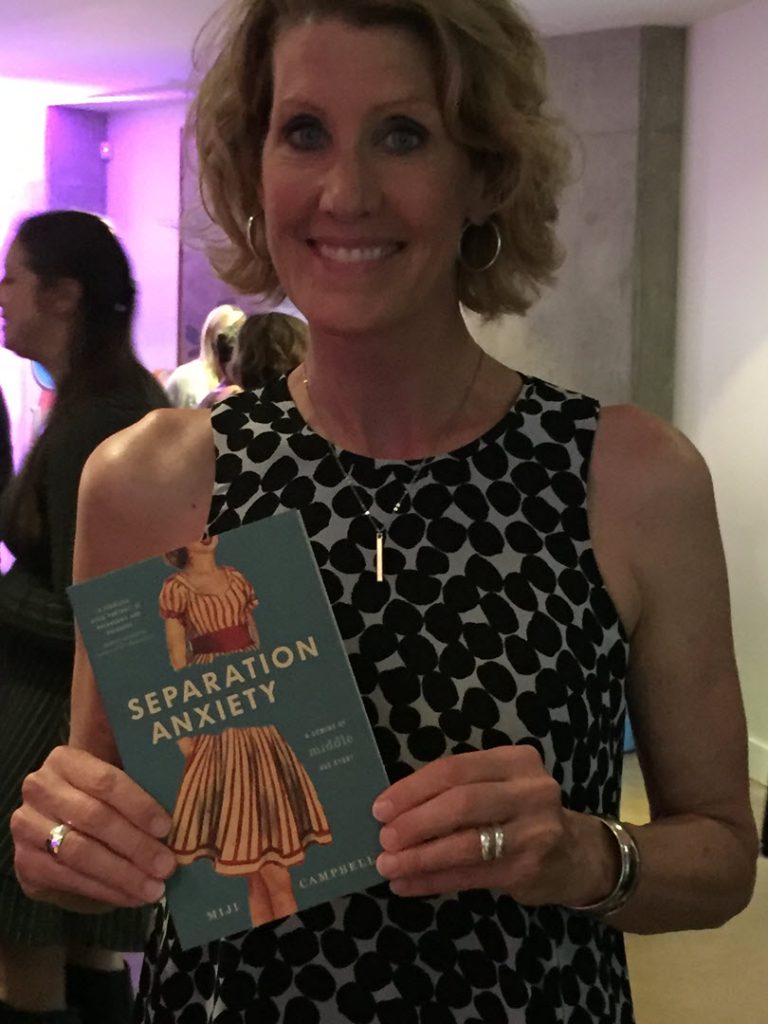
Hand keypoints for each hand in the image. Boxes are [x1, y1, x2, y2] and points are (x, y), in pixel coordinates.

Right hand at [11, 745, 175, 911]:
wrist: (52, 823)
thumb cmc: (95, 798)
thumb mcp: (112, 785)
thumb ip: (138, 790)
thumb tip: (184, 812)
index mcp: (66, 760)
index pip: (106, 782)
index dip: (139, 805)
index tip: (167, 828)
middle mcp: (40, 788)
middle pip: (94, 818)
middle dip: (135, 845)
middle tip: (167, 865)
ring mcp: (28, 825)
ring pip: (81, 852)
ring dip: (122, 874)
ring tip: (154, 887)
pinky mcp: (25, 861)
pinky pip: (69, 879)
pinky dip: (106, 890)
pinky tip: (132, 897)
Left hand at [372, 746, 615, 905]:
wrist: (577, 854)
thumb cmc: (521, 813)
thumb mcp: (499, 786)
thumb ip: (459, 789)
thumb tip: (394, 808)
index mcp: (515, 760)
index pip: (455, 769)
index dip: (413, 789)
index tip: (381, 807)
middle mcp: (530, 791)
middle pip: (461, 803)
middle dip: (416, 822)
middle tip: (384, 838)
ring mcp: (534, 832)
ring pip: (465, 844)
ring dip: (420, 857)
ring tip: (388, 866)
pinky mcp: (528, 870)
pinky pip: (471, 876)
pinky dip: (434, 881)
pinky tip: (408, 885)